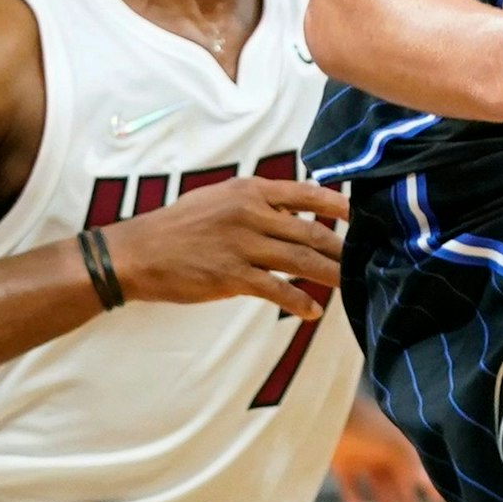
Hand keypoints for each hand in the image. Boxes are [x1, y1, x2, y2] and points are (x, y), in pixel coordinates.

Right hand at [107, 177, 347, 318]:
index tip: (359, 215)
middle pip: (309, 231)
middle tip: (363, 258)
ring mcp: (242, 245)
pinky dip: (298, 302)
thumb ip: (257, 203)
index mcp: (250, 190)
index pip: (305, 193)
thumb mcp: (220, 198)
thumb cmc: (180, 225)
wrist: (139, 252)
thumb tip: (293, 213)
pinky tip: (313, 312)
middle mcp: (250, 213)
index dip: (336, 204)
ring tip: (351, 285)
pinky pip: (275, 290)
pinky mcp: (232, 276)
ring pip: (300, 261)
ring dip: (330, 275)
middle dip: (340, 247)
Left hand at [336, 393, 440, 501]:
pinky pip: (351, 488)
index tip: (438, 501)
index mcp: (398, 440)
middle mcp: (382, 449)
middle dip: (406, 501)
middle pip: (398, 480)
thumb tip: (424, 482)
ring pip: (378, 488)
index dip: (428, 481)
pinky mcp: (342, 464)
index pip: (418, 463)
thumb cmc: (366, 425)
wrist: (330, 414)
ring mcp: (362, 456)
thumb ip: (410, 464)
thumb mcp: (395, 446)